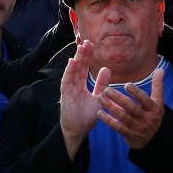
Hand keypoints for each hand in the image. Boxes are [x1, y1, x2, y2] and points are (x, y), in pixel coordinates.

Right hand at [59, 40, 108, 159]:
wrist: (79, 130)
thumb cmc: (87, 116)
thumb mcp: (99, 97)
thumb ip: (101, 83)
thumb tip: (106, 68)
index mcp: (81, 84)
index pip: (84, 67)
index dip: (88, 56)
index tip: (92, 45)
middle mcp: (74, 84)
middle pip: (78, 66)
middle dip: (82, 54)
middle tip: (87, 41)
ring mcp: (69, 88)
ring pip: (73, 70)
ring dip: (76, 58)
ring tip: (81, 47)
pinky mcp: (65, 94)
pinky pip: (67, 80)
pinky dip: (69, 70)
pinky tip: (72, 61)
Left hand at [96, 69, 164, 148]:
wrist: (153, 139)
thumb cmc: (153, 115)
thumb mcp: (158, 102)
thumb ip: (158, 85)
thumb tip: (160, 69)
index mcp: (154, 109)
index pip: (145, 100)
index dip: (136, 92)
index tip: (127, 84)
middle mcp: (147, 119)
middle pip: (131, 108)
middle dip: (118, 98)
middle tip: (106, 90)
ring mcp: (138, 128)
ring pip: (122, 117)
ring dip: (110, 107)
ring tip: (100, 98)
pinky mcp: (129, 135)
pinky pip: (117, 127)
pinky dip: (108, 120)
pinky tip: (100, 112)